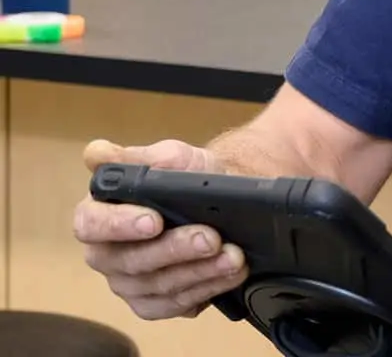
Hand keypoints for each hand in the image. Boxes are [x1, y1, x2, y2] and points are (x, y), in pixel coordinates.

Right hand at [73, 138, 248, 320]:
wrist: (220, 198)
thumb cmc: (186, 175)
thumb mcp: (168, 156)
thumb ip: (136, 157)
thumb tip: (97, 153)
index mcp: (98, 215)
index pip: (91, 224)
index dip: (119, 225)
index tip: (155, 220)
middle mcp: (107, 254)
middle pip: (130, 261)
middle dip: (175, 249)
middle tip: (211, 237)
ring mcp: (129, 283)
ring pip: (158, 286)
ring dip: (200, 271)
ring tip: (233, 255)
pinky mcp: (154, 303)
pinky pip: (176, 304)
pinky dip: (207, 288)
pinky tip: (231, 274)